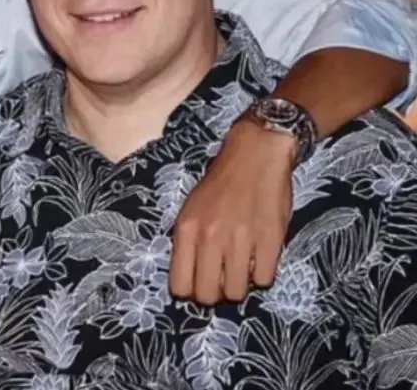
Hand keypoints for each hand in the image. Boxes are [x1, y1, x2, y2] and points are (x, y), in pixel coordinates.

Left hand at [169, 118, 294, 304]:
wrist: (255, 155)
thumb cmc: (220, 184)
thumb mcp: (190, 209)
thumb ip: (188, 243)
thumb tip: (190, 281)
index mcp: (186, 229)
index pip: (179, 286)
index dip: (190, 292)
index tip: (199, 285)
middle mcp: (210, 237)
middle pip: (208, 296)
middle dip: (215, 294)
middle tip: (222, 279)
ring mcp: (241, 240)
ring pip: (236, 293)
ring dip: (240, 285)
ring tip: (242, 266)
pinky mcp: (271, 240)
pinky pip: (264, 279)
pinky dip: (263, 273)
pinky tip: (261, 256)